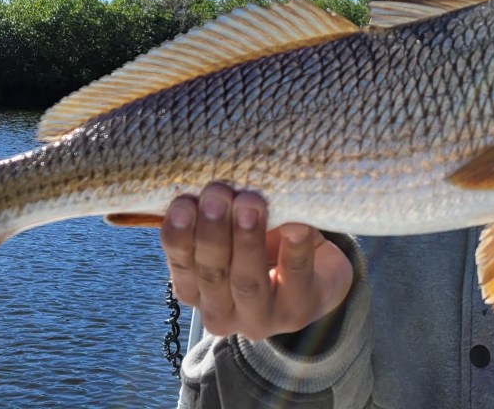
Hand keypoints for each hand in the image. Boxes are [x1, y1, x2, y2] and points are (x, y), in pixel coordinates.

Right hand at [143, 183, 352, 340]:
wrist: (314, 274)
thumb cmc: (262, 243)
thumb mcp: (231, 230)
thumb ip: (213, 212)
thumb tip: (201, 175)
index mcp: (197, 291)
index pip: (181, 266)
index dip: (178, 236)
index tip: (182, 203)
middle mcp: (222, 312)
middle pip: (212, 274)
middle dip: (212, 231)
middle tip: (217, 193)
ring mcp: (260, 317)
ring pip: (247, 282)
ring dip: (246, 240)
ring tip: (250, 202)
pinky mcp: (299, 311)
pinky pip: (295, 278)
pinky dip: (295, 249)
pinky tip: (297, 225)